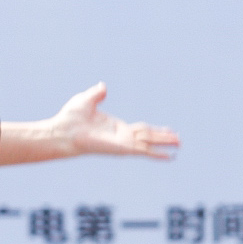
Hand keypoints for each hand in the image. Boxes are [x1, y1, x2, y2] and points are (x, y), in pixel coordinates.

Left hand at [51, 84, 178, 159]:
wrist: (62, 131)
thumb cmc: (70, 118)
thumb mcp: (86, 100)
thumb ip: (97, 94)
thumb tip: (103, 86)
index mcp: (116, 127)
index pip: (141, 129)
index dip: (154, 130)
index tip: (167, 131)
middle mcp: (121, 136)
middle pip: (149, 136)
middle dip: (164, 138)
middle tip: (179, 140)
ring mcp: (122, 143)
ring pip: (149, 143)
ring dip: (165, 144)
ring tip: (180, 146)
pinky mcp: (121, 148)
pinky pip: (143, 151)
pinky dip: (157, 154)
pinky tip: (169, 157)